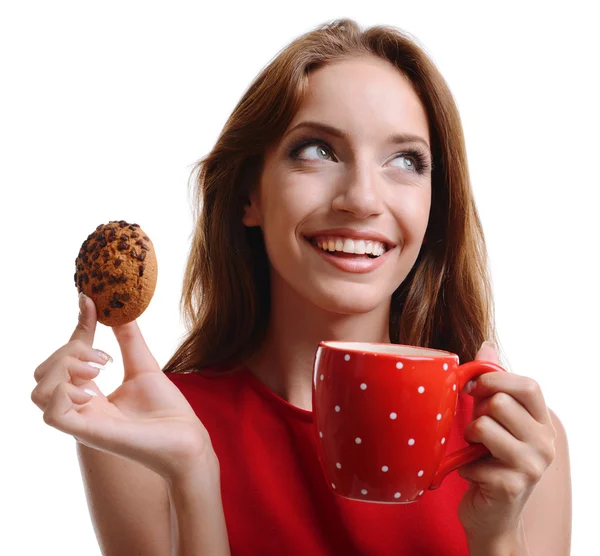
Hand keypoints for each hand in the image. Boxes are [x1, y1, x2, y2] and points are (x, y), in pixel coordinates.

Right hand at [31, 293, 214, 480]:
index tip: (88, 301)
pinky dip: (64, 392)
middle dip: (69, 351)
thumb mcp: (143, 365)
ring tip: (98, 371)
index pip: (69, 356)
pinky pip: (51, 414)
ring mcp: (82, 420)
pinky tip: (93, 389)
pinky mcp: (89, 433)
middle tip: (104, 359)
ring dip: (64, 369)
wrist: (186, 439)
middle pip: (44, 371)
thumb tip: (119, 307)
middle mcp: (81, 406)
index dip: (78, 327)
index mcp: (91, 392)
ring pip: (40, 389)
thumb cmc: (167, 410)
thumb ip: (128, 339)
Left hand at [457, 342, 555, 541]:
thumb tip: (486, 345)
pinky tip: (474, 474)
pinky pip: (472, 458)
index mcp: (542, 422)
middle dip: (477, 412)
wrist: (493, 516)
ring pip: (483, 425)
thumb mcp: (495, 420)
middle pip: (499, 402)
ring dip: (469, 437)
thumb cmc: (491, 460)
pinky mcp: (511, 486)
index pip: (527, 384)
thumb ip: (493, 384)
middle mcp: (545, 443)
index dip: (495, 381)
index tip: (474, 390)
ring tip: (475, 450)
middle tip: (477, 430)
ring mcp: (531, 466)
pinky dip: (463, 466)